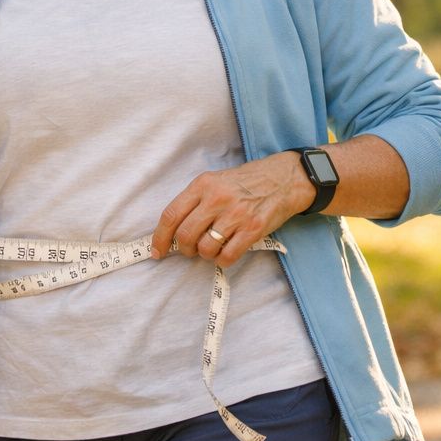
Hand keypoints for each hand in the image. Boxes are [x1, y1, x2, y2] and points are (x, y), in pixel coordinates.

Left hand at [151, 153, 312, 269]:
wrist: (283, 179)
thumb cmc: (245, 183)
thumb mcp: (216, 181)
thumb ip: (195, 202)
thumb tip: (173, 233)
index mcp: (203, 184)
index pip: (171, 215)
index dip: (160, 238)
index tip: (158, 251)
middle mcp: (217, 198)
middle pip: (186, 235)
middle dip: (185, 249)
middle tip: (191, 250)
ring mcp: (236, 214)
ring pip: (205, 248)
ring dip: (206, 254)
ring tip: (213, 248)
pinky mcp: (253, 229)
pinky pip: (227, 256)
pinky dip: (222, 261)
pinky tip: (226, 253)